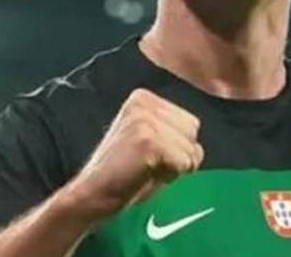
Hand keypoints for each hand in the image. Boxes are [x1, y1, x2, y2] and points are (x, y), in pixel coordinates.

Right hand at [65, 88, 203, 217]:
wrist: (91, 194)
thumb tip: (199, 142)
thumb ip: (171, 130)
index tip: (149, 156)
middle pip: (193, 131)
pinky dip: (171, 176)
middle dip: (180, 154)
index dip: (176, 146)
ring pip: (190, 148)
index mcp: (143, 97)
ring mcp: (145, 120)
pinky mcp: (148, 141)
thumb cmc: (123, 173)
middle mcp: (144, 102)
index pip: (189, 122)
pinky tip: (145, 175)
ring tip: (146, 170)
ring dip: (175, 168)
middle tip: (149, 165)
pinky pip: (184, 163)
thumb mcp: (147, 139)